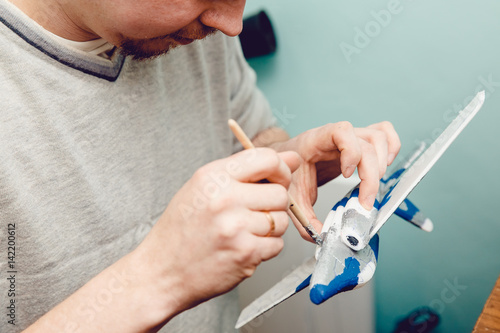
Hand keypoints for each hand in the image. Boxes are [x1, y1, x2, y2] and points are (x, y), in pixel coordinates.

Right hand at [135, 148, 300, 317]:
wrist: (161, 272)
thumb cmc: (181, 231)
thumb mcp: (202, 188)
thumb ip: (245, 171)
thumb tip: (291, 159)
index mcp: (213, 177)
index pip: (266, 158)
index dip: (280, 169)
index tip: (277, 179)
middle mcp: (225, 199)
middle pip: (280, 193)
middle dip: (274, 203)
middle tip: (254, 212)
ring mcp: (236, 227)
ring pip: (280, 221)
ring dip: (269, 228)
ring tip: (244, 231)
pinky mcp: (245, 254)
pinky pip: (276, 245)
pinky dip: (265, 248)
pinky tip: (243, 247)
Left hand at [272, 121, 399, 241]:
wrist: (283, 163)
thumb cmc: (287, 173)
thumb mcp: (292, 197)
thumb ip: (305, 219)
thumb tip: (322, 236)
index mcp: (315, 141)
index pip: (341, 131)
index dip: (351, 152)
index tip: (346, 176)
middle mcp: (335, 136)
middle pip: (367, 142)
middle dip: (371, 174)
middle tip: (365, 202)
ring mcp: (349, 138)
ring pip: (379, 137)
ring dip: (383, 161)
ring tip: (374, 183)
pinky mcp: (358, 144)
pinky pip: (383, 133)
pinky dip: (391, 146)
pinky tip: (386, 165)